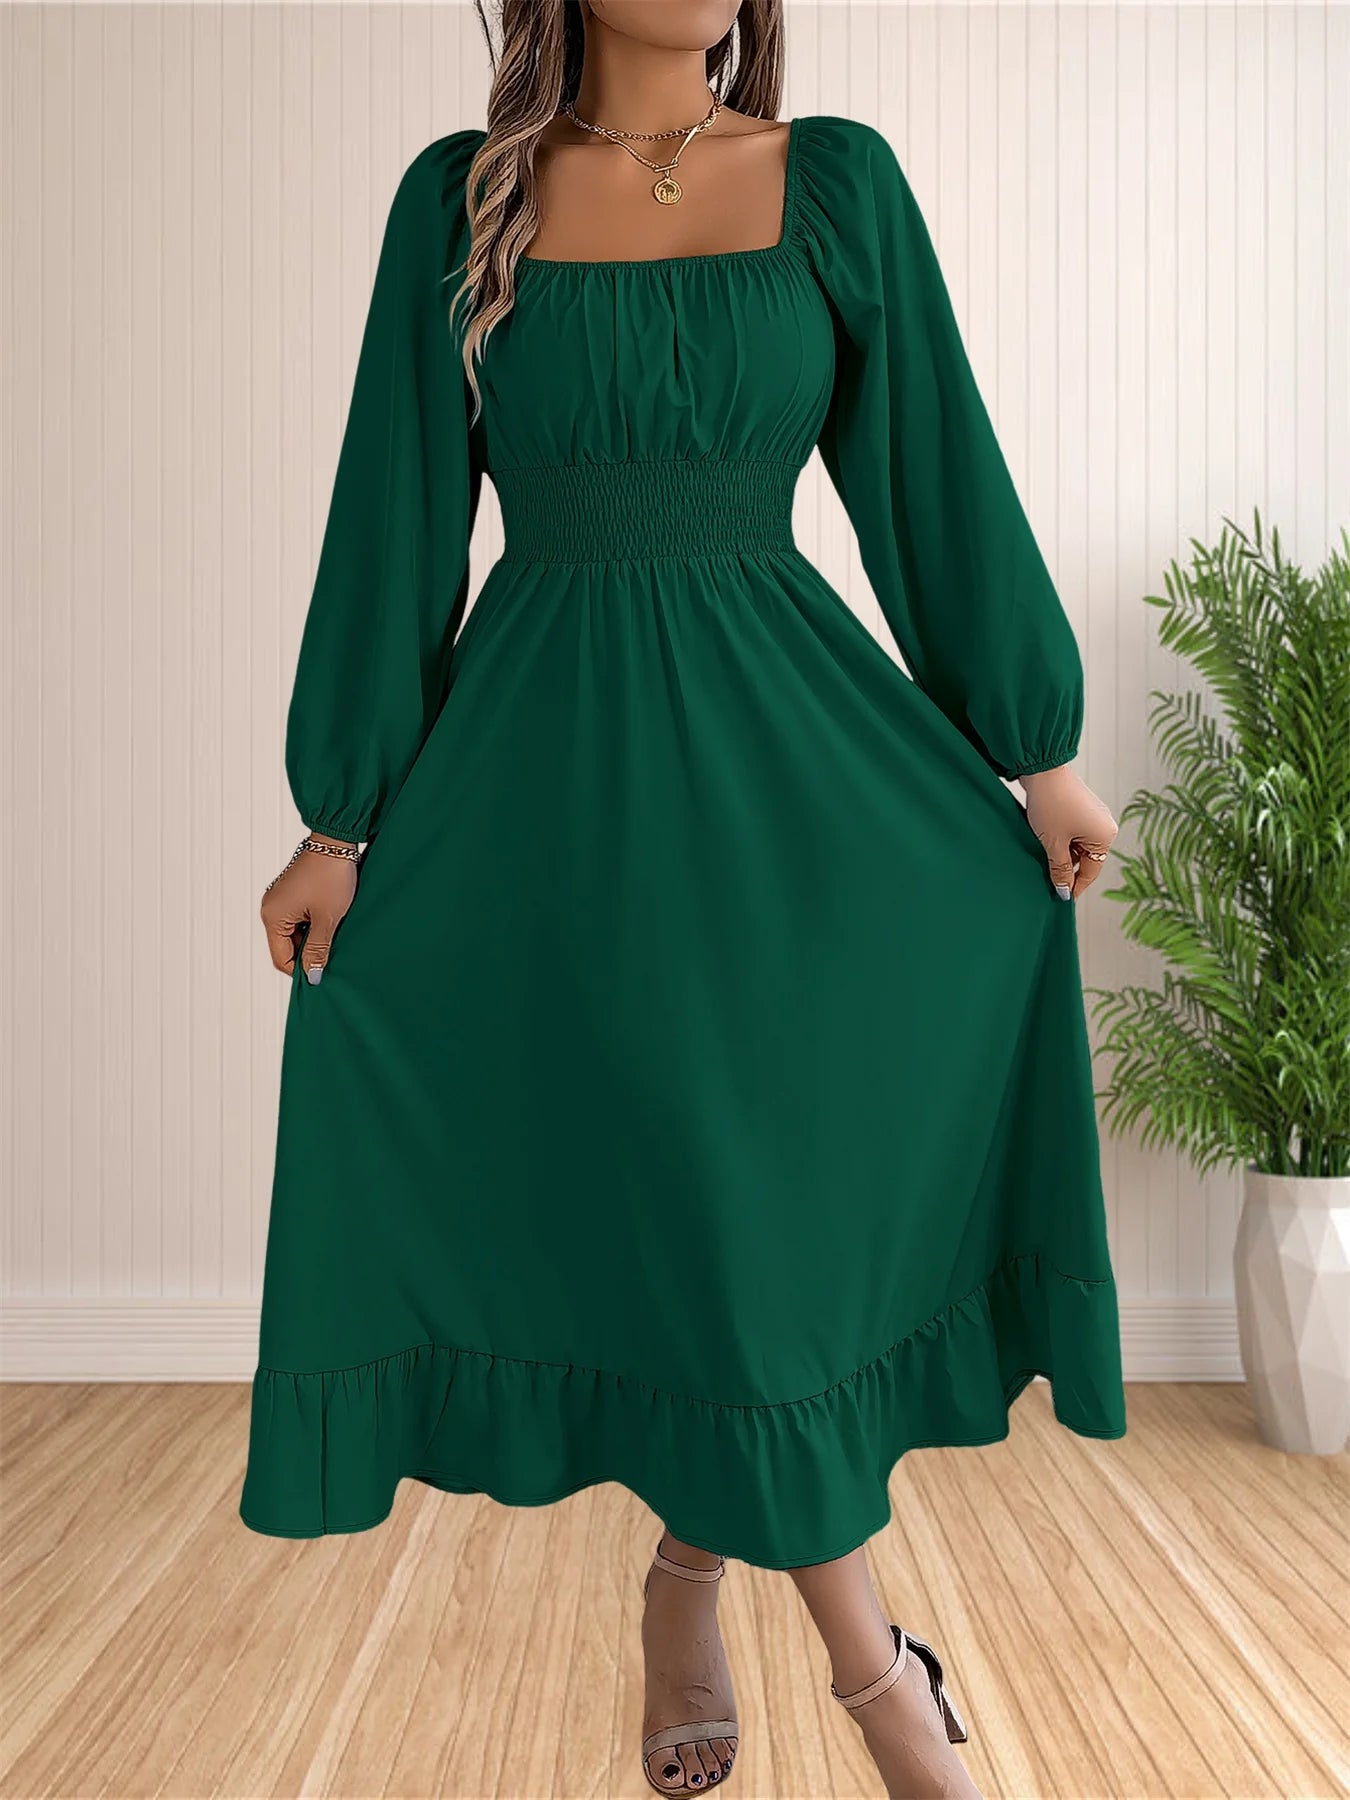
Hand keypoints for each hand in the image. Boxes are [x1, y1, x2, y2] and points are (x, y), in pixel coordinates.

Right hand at [260, 835, 358, 982]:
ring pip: (294, 933)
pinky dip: (313, 924)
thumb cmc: (331, 875)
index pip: (281, 958)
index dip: (300, 971)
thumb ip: (317, 949)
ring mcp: (280, 900)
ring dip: (312, 938)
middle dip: (308, 953)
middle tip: (332, 955)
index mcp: (273, 917)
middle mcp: (270, 908)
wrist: (336, 840)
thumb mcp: (327, 918)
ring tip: (334, 934)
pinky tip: (330, 921)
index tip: (321, 976)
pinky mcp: (291, 893)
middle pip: (286, 946)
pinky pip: (298, 918)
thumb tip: (312, 975)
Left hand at [1018, 766, 1117, 900]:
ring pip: (1078, 846)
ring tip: (1044, 858)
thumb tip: (1064, 890)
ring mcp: (1095, 816)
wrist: (1042, 770)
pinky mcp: (1083, 808)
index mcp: (1105, 836)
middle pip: (1086, 858)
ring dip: (1063, 854)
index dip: (1075, 886)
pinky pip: (1074, 832)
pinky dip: (1062, 841)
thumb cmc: (1051, 805)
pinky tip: (1046, 842)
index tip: (1061, 898)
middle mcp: (1105, 826)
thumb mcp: (1053, 844)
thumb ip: (1061, 869)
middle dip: (1068, 868)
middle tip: (1048, 881)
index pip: (1091, 871)